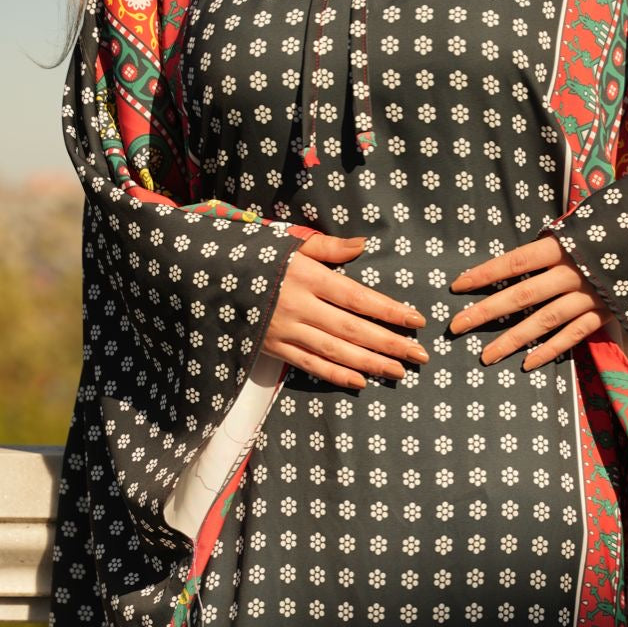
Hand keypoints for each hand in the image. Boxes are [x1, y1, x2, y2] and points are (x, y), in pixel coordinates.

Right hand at [260, 230, 428, 390]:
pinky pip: (309, 365)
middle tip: (420, 356)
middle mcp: (298, 306)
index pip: (357, 297)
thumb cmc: (257, 257)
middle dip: (389, 344)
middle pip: (352, 329)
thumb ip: (329, 247)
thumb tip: (363, 244)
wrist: (207, 278)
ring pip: (335, 351)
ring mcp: (285, 330)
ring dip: (369, 364)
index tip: (416, 320)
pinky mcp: (273, 348)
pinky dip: (335, 375)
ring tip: (399, 372)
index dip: (389, 310)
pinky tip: (361, 382)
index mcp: (307, 277)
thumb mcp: (291, 244)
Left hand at [448, 234, 611, 367]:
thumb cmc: (608, 232)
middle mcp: (573, 272)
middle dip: (486, 311)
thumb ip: (550, 242)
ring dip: (512, 340)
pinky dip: (550, 350)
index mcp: (563, 245)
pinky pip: (573, 336)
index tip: (457, 286)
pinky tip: (526, 364)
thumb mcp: (580, 226)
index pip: (515, 261)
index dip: (485, 273)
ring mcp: (589, 296)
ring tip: (486, 356)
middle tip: (456, 327)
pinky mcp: (604, 314)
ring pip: (544, 321)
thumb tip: (516, 257)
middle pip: (522, 294)